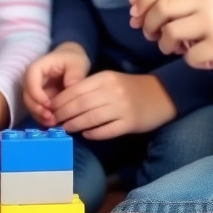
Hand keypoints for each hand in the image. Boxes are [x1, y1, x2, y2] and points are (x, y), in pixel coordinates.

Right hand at [23, 43, 90, 126]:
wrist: (71, 61)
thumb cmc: (73, 60)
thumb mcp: (77, 64)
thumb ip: (75, 75)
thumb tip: (71, 89)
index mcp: (38, 67)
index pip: (31, 80)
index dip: (37, 94)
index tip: (49, 104)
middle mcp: (31, 80)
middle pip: (27, 95)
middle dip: (37, 109)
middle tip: (51, 118)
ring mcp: (34, 91)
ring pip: (31, 106)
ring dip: (40, 116)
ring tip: (53, 123)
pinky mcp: (40, 100)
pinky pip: (38, 110)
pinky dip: (44, 118)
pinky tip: (54, 124)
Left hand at [46, 71, 175, 138]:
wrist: (162, 94)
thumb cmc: (130, 88)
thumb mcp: (110, 81)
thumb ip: (90, 89)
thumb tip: (64, 103)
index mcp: (105, 78)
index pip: (76, 89)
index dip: (60, 100)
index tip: (50, 108)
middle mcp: (112, 91)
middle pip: (80, 104)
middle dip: (63, 114)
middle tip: (53, 121)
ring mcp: (122, 108)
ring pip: (90, 118)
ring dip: (74, 125)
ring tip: (66, 128)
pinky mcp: (129, 123)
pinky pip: (106, 130)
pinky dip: (93, 133)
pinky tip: (86, 135)